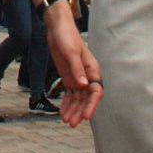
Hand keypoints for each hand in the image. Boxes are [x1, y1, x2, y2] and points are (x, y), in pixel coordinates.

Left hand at [42, 3, 102, 126]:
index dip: (91, 105)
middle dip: (79, 111)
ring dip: (72, 110)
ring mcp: (77, 77)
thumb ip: (77, 69)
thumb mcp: (71, 52)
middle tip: (71, 123)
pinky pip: (70, 94)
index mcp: (92, 69)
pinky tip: (62, 113)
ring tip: (65, 121)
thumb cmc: (67, 37)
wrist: (56, 29)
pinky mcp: (68, 78)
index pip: (95, 91)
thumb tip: (83, 85)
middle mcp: (87, 75)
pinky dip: (67, 104)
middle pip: (86, 98)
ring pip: (77, 99)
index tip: (85, 117)